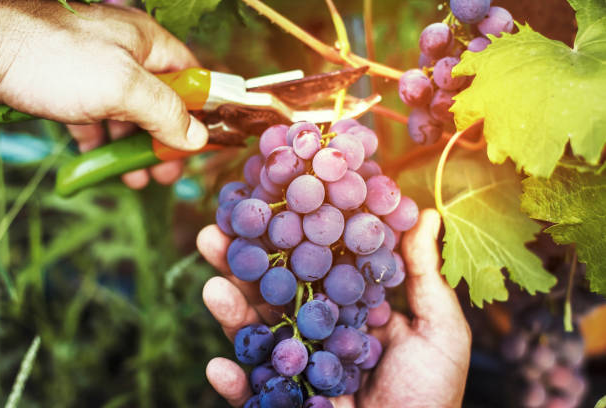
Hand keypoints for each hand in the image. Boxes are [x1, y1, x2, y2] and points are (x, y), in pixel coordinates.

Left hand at [0, 1, 207, 187]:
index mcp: (147, 43)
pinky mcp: (66, 88)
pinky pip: (94, 118)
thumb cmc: (53, 57)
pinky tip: (101, 162)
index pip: (190, 76)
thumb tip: (197, 138)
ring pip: (127, 114)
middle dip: (165, 139)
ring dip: (134, 147)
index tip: (204, 141)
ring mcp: (95, 71)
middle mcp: (125, 55)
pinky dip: (102, 141)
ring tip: (137, 177)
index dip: (201, 109)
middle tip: (168, 171)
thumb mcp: (123, 87)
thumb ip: (165, 112)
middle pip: (160, 101)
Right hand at [196, 209, 471, 407]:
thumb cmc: (432, 396)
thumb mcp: (440, 332)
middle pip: (273, 292)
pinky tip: (217, 366)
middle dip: (243, 264)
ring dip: (230, 313)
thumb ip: (425, 275)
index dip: (289, 233)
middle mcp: (316, 330)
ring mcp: (296, 366)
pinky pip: (252, 393)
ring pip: (255, 334)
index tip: (266, 201)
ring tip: (211, 287)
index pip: (313, 263)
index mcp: (349, 307)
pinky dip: (233, 382)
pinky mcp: (282, 402)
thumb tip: (425, 213)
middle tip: (215, 232)